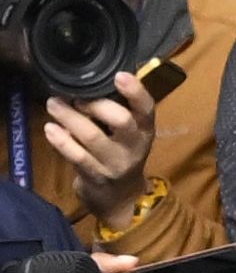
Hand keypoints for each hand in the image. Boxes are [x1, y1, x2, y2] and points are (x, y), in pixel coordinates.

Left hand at [46, 73, 155, 231]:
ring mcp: (115, 164)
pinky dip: (62, 142)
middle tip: (75, 97)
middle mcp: (134, 147)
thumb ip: (118, 110)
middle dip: (96, 105)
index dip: (136, 92)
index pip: (147, 109)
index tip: (120, 75)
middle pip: (122, 121)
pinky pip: (77, 157)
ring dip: (70, 118)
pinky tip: (51, 129)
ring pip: (93, 137)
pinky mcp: (96, 177)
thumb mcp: (129, 134)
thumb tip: (93, 80)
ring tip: (53, 104)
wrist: (121, 197)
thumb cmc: (121, 154)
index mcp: (145, 131)